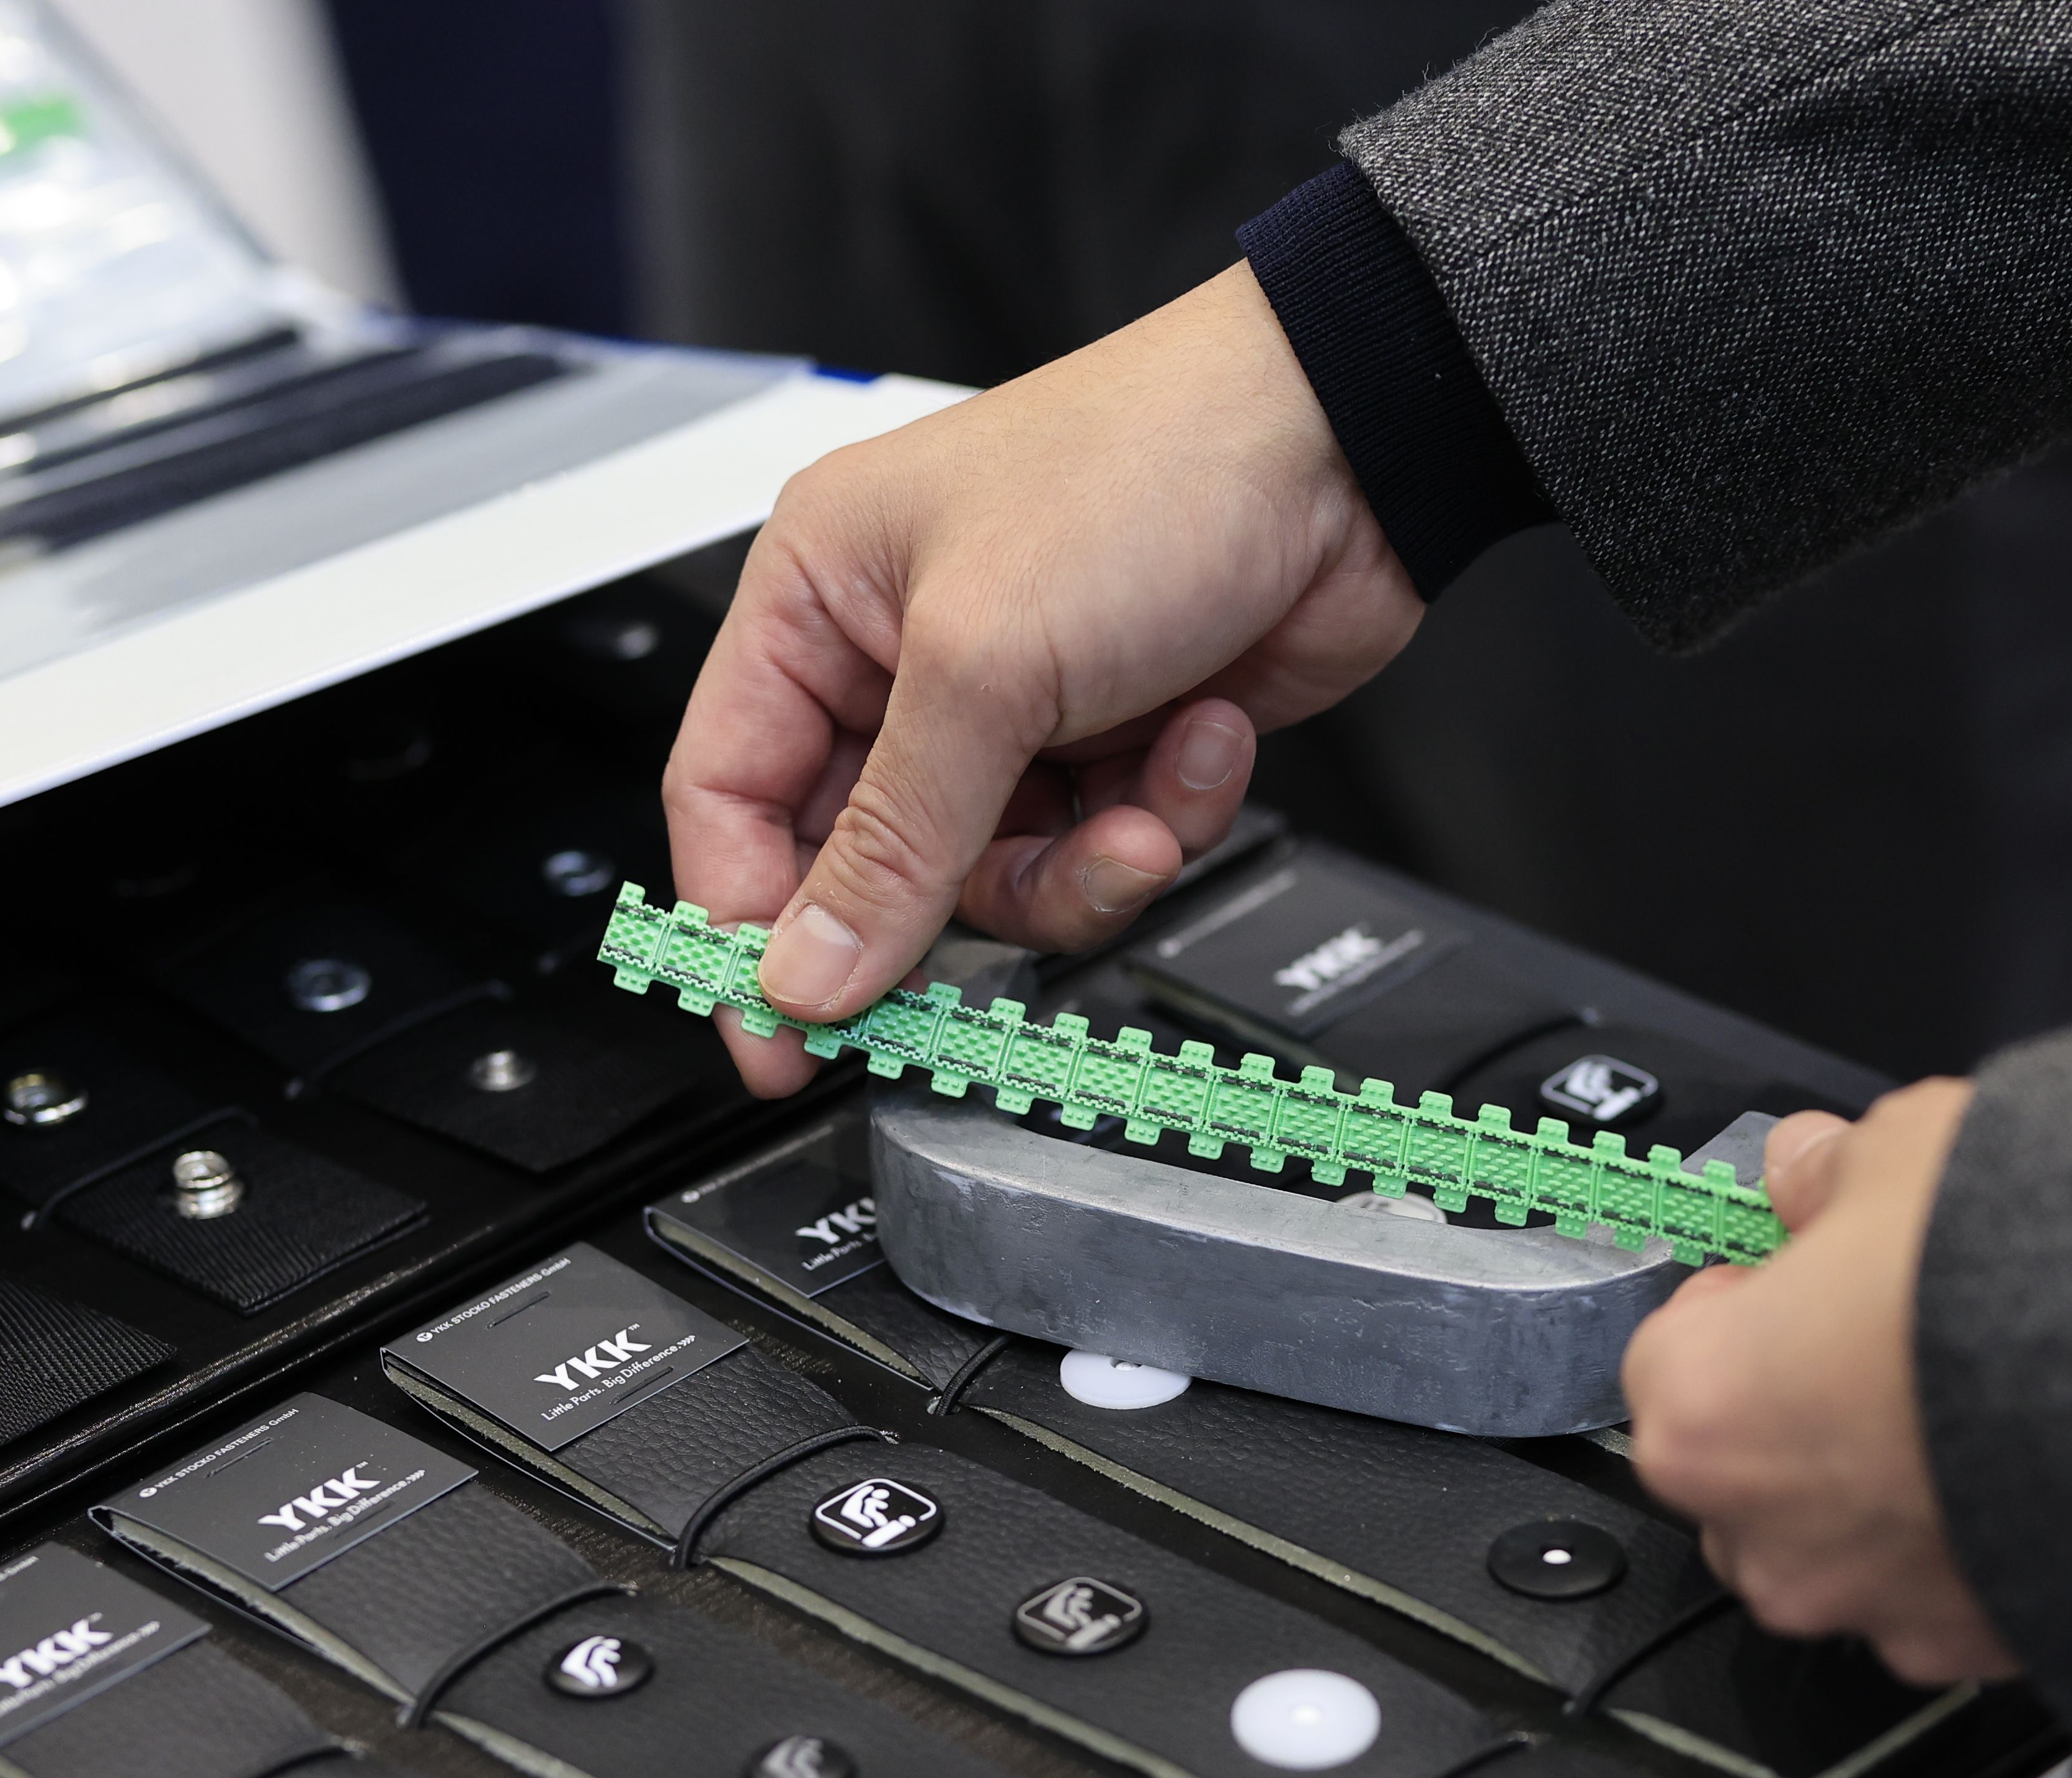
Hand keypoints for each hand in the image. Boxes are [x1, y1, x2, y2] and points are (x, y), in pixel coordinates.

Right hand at [663, 263, 1423, 1093]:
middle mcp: (902, 656)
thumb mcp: (984, 666)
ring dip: (1084, 867)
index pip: (725, 796)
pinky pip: (1098, 852)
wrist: (1345, 445)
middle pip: (868, 864)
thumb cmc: (1151, 470)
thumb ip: (889, 841)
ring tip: (1143, 811)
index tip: (777, 1039)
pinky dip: (1160, 817)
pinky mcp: (1108, 743)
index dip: (740, 928)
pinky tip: (1202, 739)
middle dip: (952, 905)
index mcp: (819, 597)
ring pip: (996, 880)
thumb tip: (807, 971)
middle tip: (994, 949)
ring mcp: (1012, 706)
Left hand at [1622, 1081, 2021, 1685]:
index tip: (1802, 1273)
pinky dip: (1977, 1540)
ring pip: (1845, 1546)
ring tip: (1985, 1400)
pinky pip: (1946, 1592)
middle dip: (1807, 1407)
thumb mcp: (1909, 1151)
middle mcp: (1768, 1539)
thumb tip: (1810, 1170)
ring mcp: (1871, 1610)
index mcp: (1706, 1413)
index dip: (1744, 1302)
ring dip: (1890, 1486)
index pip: (1670, 1356)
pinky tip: (2041, 1464)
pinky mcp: (1976, 1653)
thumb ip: (1837, 1170)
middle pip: (1749, 1469)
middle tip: (1895, 1336)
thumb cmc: (2021, 1268)